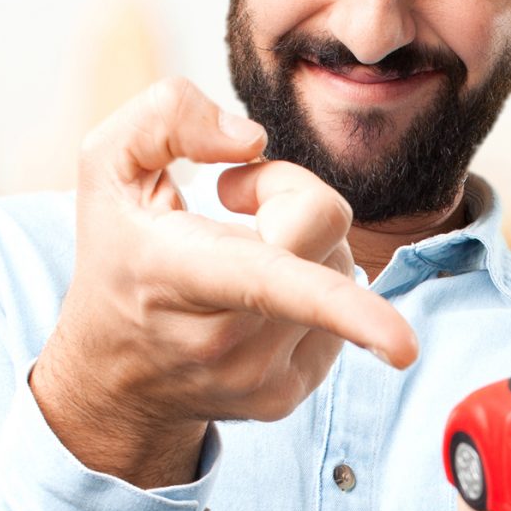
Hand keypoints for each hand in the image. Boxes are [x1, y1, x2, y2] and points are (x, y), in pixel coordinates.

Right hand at [32, 77, 418, 485]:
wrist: (112, 376)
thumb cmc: (118, 254)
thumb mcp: (106, 166)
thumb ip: (165, 116)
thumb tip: (252, 140)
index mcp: (179, 277)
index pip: (273, 284)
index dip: (348, 308)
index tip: (404, 345)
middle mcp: (223, 341)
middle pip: (326, 231)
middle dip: (291, 191)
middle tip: (236, 199)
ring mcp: (260, 378)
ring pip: (343, 268)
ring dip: (305, 242)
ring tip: (243, 252)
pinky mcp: (288, 394)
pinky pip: (342, 313)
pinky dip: (312, 288)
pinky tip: (259, 298)